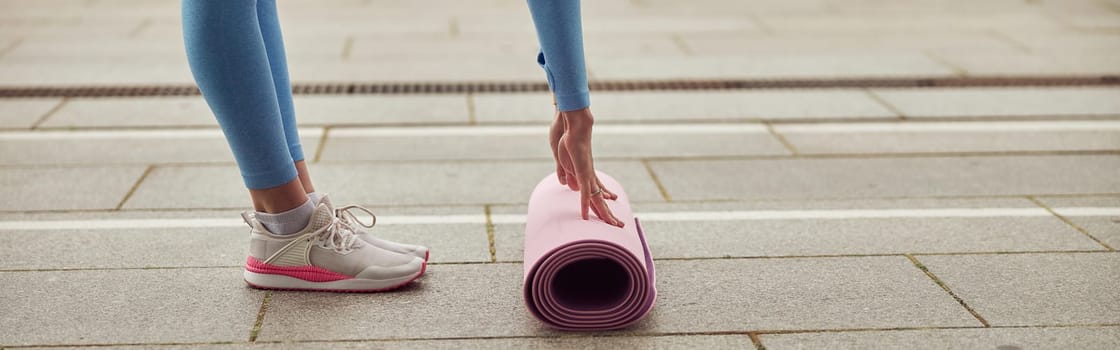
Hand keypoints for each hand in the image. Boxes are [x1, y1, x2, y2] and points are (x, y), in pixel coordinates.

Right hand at [550, 107, 623, 227]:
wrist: (575, 128)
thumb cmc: (569, 142)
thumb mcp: (566, 163)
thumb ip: (568, 175)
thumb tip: (570, 186)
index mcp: (587, 175)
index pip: (597, 193)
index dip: (603, 203)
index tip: (611, 210)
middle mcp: (590, 178)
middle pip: (602, 200)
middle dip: (610, 214)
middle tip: (620, 225)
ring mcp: (587, 177)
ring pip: (598, 200)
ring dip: (606, 215)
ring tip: (616, 226)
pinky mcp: (582, 174)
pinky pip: (584, 194)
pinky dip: (585, 206)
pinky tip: (587, 217)